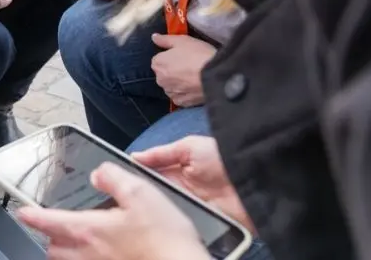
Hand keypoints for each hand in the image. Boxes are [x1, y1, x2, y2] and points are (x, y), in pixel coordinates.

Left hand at [18, 162, 207, 259]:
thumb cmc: (165, 238)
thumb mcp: (141, 193)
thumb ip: (114, 178)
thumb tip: (98, 173)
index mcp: (89, 230)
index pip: (48, 222)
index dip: (32, 216)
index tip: (23, 213)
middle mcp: (87, 254)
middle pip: (53, 249)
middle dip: (49, 238)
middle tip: (51, 228)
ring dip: (64, 253)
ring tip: (70, 244)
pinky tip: (98, 255)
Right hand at [133, 135, 253, 231]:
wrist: (253, 181)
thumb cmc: (224, 158)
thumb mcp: (190, 147)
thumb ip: (161, 152)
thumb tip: (134, 156)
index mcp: (175, 170)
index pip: (148, 175)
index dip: (134, 176)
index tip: (117, 177)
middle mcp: (179, 190)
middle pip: (152, 194)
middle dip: (141, 194)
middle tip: (125, 195)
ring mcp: (188, 207)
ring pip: (162, 210)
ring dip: (154, 208)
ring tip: (140, 207)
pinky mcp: (198, 223)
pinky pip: (178, 223)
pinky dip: (170, 222)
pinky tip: (161, 219)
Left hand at [150, 34, 214, 106]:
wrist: (216, 75)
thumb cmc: (198, 54)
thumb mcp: (182, 40)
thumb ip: (165, 39)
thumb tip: (154, 37)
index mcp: (157, 63)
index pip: (158, 59)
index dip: (170, 57)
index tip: (182, 56)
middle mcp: (160, 80)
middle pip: (163, 73)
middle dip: (172, 70)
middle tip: (189, 65)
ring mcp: (170, 92)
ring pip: (171, 86)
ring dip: (178, 82)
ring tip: (193, 76)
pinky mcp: (181, 102)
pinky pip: (180, 96)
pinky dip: (185, 93)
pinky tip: (194, 87)